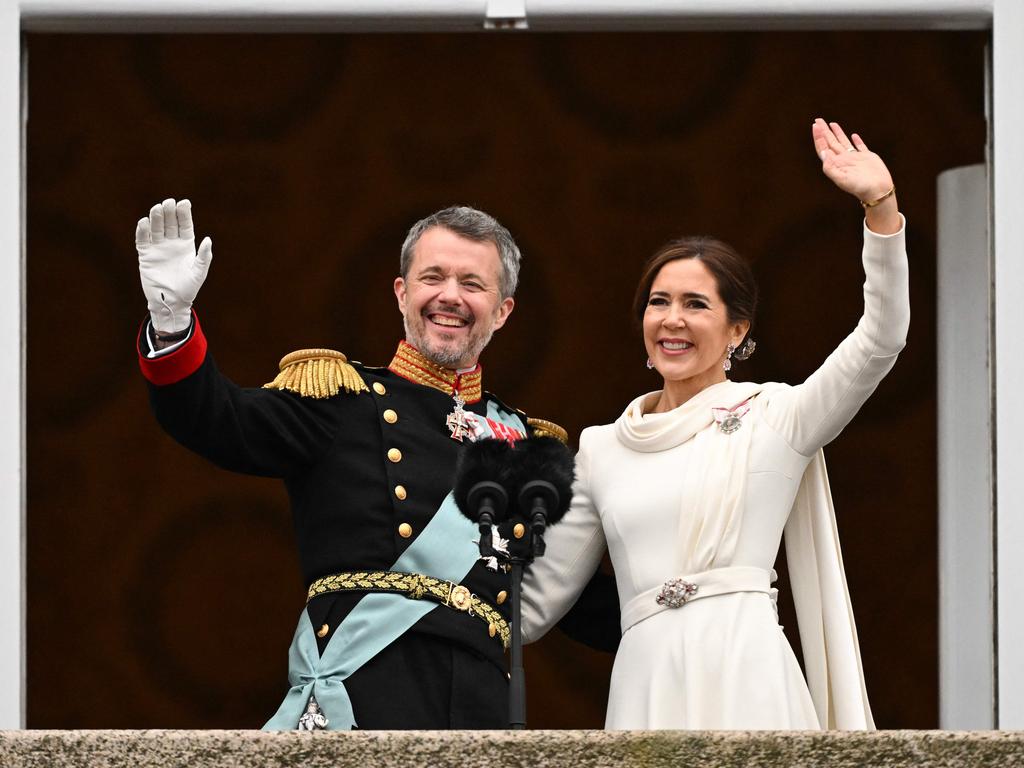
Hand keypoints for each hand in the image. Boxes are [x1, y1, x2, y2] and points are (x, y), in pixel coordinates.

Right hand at [136, 198, 212, 333]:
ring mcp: (158, 248)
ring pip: (156, 228)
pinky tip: (144, 222)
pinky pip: (143, 240)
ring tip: (157, 209)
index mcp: (186, 245)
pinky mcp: (146, 255)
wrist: (171, 302)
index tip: (184, 202)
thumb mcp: (199, 273)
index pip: (185, 225)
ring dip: (156, 218)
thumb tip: (208, 240)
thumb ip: (204, 257)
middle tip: (169, 202)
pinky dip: (142, 231)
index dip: (184, 214)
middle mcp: (172, 243)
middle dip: (169, 212)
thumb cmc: (188, 289)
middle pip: (170, 223)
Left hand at [812, 118, 893, 202]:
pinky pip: (860, 146)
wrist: (877, 191)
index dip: (818, 137)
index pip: (824, 148)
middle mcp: (843, 160)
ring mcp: (855, 158)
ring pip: (843, 142)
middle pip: (831, 142)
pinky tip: (853, 135)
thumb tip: (824, 154)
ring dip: (837, 133)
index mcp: (836, 164)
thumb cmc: (859, 187)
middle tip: (818, 120)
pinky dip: (856, 140)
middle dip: (824, 131)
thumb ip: (830, 168)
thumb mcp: (841, 179)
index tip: (815, 126)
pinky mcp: (867, 157)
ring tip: (831, 124)